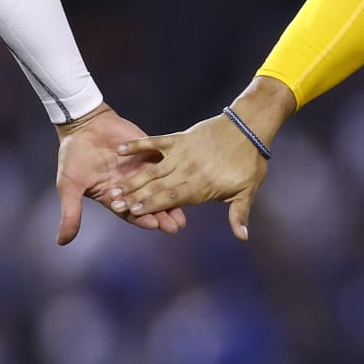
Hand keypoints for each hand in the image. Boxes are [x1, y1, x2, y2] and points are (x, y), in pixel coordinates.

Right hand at [54, 105, 185, 245]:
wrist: (82, 125)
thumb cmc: (73, 156)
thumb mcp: (69, 186)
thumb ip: (71, 213)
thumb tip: (61, 242)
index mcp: (114, 197)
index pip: (132, 213)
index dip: (142, 218)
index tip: (152, 224)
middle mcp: (131, 186)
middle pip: (150, 204)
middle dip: (163, 215)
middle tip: (175, 226)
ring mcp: (141, 168)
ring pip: (161, 186)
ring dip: (171, 197)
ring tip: (183, 209)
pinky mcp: (148, 150)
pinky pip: (162, 160)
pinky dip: (172, 168)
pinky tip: (182, 175)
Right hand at [110, 113, 268, 240]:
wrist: (249, 126)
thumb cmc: (250, 162)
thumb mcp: (247, 190)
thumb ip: (238, 214)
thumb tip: (243, 237)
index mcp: (199, 187)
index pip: (170, 199)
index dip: (151, 205)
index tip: (132, 210)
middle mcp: (186, 171)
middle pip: (156, 186)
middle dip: (134, 195)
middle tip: (115, 203)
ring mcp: (180, 153)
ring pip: (151, 169)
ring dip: (131, 178)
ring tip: (114, 186)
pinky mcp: (178, 138)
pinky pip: (154, 142)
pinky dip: (138, 146)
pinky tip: (121, 150)